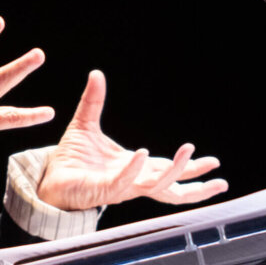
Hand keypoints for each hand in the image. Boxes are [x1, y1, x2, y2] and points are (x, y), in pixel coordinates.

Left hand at [36, 70, 227, 210]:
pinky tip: (143, 156)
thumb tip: (96, 73)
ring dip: (174, 172)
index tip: (214, 163)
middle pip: (172, 188)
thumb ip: (94, 101)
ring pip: (155, 187)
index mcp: (135, 169)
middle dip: (196, 184)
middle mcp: (132, 182)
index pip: (169, 171)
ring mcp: (120, 188)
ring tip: (188, 154)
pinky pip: (123, 183)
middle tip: (218, 178)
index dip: (191, 168)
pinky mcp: (102, 191)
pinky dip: (134, 170)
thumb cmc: (70, 159)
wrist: (47, 178)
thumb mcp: (85, 124)